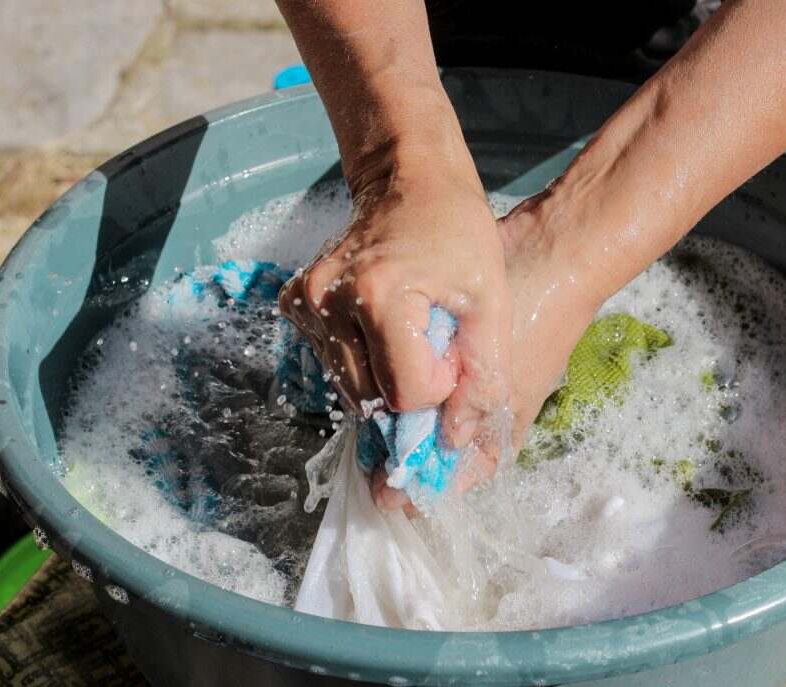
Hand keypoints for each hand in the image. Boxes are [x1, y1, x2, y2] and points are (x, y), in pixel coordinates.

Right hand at [279, 163, 511, 462]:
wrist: (409, 178)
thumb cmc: (458, 232)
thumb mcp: (490, 302)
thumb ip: (483, 375)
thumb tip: (455, 441)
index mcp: (378, 295)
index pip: (406, 395)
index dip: (439, 385)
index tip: (452, 348)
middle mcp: (328, 301)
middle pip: (372, 399)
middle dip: (410, 386)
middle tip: (433, 342)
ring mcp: (305, 302)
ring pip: (349, 388)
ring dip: (385, 377)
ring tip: (410, 333)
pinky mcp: (295, 304)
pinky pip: (330, 362)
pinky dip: (361, 360)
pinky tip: (381, 328)